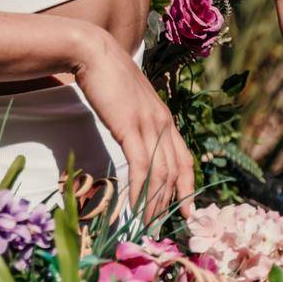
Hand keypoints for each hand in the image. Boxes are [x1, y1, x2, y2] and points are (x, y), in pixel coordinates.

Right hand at [74, 29, 196, 223]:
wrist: (94, 53)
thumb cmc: (108, 76)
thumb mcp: (131, 101)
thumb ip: (138, 120)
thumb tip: (134, 140)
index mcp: (165, 118)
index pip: (184, 159)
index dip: (187, 188)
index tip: (187, 211)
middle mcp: (163, 123)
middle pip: (174, 172)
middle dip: (170, 204)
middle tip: (161, 228)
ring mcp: (149, 125)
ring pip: (160, 174)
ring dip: (153, 204)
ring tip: (146, 226)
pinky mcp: (131, 128)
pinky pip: (141, 168)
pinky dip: (140, 191)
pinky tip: (134, 208)